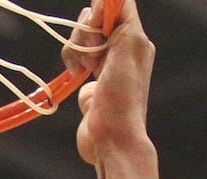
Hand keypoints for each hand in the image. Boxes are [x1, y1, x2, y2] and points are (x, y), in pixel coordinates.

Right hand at [63, 0, 154, 164]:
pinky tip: (77, 74)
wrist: (111, 138)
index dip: (102, 8)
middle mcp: (121, 48)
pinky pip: (74, 57)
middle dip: (86, 31)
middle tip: (94, 51)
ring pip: (81, 37)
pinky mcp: (88, 79)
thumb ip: (122, 18)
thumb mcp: (129, 47)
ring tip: (84, 69)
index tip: (96, 23)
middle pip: (95, 19)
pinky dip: (71, 61)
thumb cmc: (123, 97)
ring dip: (77, 48)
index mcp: (135, 39)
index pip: (119, 6)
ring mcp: (103, 64)